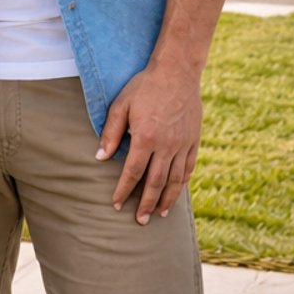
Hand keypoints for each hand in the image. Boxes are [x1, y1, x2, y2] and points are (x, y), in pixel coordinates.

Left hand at [96, 59, 201, 223]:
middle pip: (156, 183)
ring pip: (175, 180)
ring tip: (159, 214)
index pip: (133, 172)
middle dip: (146, 204)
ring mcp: (183, 144)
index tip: (116, 204)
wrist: (177, 72)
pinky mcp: (194, 140)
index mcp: (146, 138)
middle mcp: (166, 145)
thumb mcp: (121, 105)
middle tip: (140, 220)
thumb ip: (111, 132)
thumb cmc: (144, 86)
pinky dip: (182, 184)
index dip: (124, 190)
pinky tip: (176, 193)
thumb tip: (100, 157)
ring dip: (166, 200)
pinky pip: (189, 168)